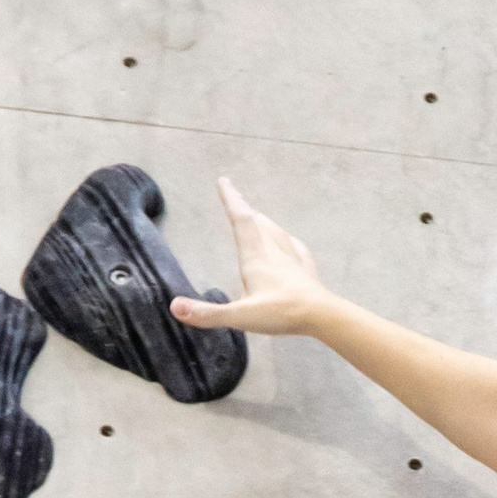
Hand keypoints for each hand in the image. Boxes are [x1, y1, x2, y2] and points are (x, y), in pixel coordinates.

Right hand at [174, 176, 331, 335]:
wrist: (322, 316)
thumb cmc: (280, 313)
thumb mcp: (239, 316)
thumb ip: (207, 313)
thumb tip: (174, 306)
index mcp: (255, 257)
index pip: (241, 220)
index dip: (231, 200)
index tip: (224, 181)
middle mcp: (273, 252)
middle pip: (257, 222)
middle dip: (244, 208)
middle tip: (235, 196)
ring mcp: (292, 260)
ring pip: (275, 231)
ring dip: (263, 221)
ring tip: (256, 216)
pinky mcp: (306, 271)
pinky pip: (295, 248)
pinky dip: (286, 240)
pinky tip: (289, 241)